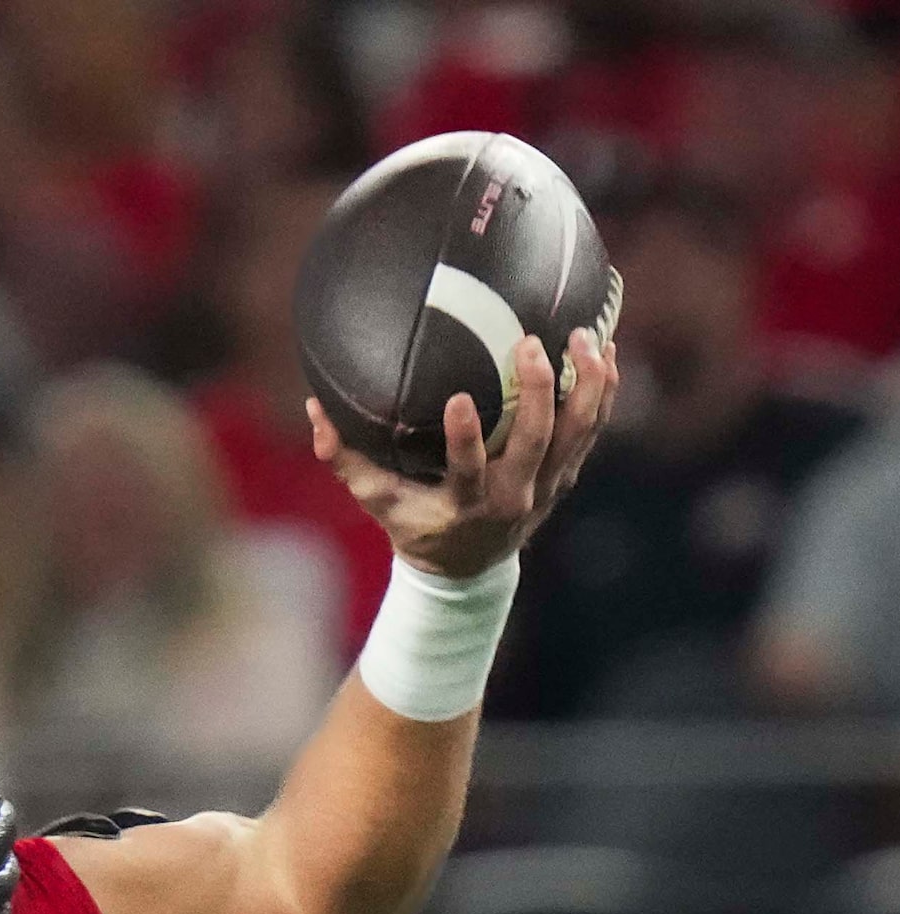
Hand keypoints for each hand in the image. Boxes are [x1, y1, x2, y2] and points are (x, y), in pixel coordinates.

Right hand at [311, 327, 619, 580]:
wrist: (468, 571)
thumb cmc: (414, 525)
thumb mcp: (376, 500)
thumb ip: (343, 458)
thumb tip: (313, 406)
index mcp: (465, 504)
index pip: (468, 469)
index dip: (467, 437)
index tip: (461, 398)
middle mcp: (513, 496)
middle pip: (535, 441)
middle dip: (537, 391)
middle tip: (529, 344)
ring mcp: (547, 486)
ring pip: (578, 431)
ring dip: (586, 384)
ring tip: (584, 336)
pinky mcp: (567, 474)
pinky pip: (593, 429)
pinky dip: (603, 391)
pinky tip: (605, 350)